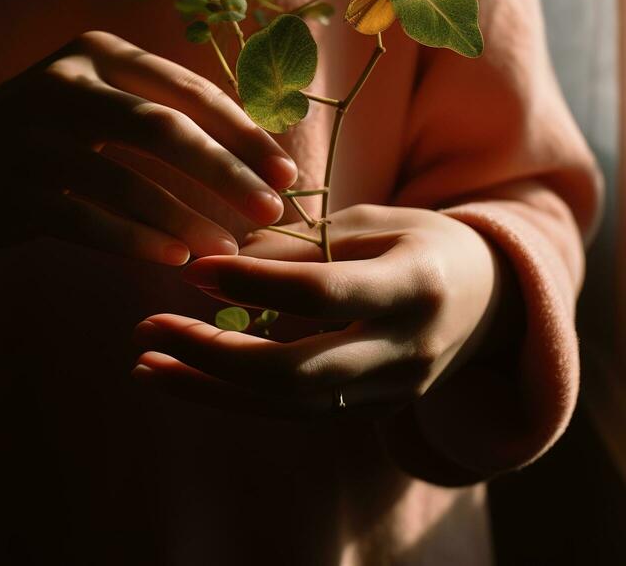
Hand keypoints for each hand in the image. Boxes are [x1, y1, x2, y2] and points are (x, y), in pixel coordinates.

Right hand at [0, 31, 296, 264]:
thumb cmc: (51, 128)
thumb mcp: (101, 96)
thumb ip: (164, 110)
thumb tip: (256, 150)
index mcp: (100, 52)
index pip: (188, 89)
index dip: (243, 132)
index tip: (286, 171)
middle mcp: (65, 85)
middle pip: (163, 130)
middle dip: (226, 174)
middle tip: (271, 213)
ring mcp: (32, 138)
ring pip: (125, 181)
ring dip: (187, 219)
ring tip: (230, 250)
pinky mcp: (11, 190)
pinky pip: (85, 221)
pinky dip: (135, 241)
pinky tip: (175, 259)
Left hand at [132, 204, 521, 416]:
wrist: (490, 305)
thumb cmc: (425, 245)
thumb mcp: (376, 223)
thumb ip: (307, 243)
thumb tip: (225, 259)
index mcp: (414, 287)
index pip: (324, 293)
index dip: (256, 281)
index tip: (196, 268)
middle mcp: (403, 351)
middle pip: (300, 373)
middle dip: (215, 355)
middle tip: (149, 327)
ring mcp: (388, 392)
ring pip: (289, 406)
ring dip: (210, 388)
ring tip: (145, 363)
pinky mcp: (369, 412)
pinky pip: (293, 412)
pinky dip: (233, 398)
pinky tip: (183, 377)